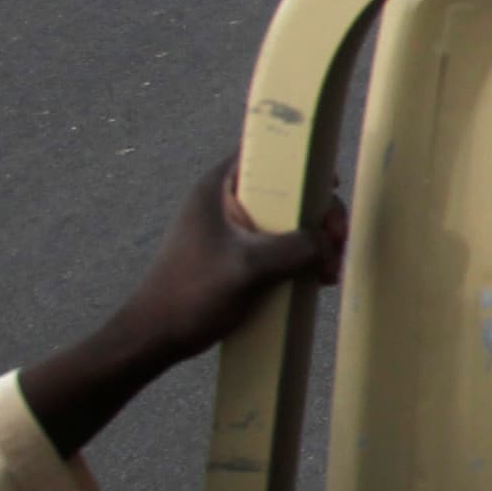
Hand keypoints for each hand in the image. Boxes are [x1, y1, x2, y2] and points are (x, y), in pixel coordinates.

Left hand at [18, 162, 345, 459]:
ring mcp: (231, 231)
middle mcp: (226, 202)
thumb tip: (329, 246)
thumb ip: (294, 249)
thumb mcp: (249, 267)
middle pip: (286, 191)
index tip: (330, 187)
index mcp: (219, 188)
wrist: (155, 337)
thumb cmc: (192, 294)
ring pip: (286, 222)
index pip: (266, 153)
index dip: (302, 162)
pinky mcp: (236, 257)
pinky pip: (278, 247)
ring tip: (328, 271)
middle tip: (336, 242)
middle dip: (318, 215)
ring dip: (313, 242)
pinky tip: (315, 279)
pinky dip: (300, 259)